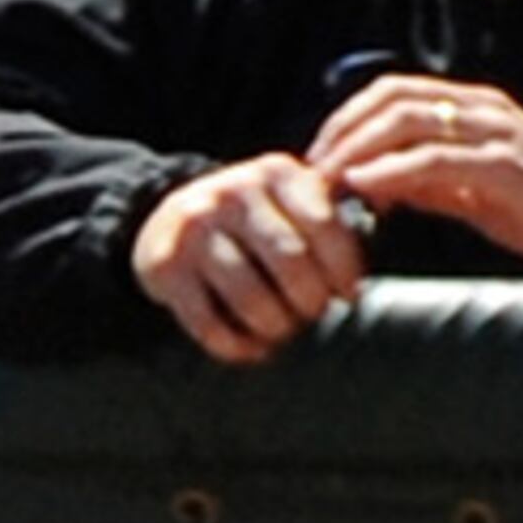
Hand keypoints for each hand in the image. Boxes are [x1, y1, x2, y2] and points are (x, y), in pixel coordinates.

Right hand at [129, 154, 369, 365]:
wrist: (170, 219)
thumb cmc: (253, 222)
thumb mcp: (289, 202)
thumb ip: (327, 223)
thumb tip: (357, 285)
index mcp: (277, 173)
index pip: (324, 224)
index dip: (343, 268)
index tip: (349, 295)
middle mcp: (234, 191)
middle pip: (290, 261)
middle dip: (310, 300)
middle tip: (313, 315)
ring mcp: (196, 226)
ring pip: (250, 296)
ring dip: (275, 327)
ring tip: (282, 331)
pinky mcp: (165, 264)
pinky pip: (207, 321)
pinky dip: (235, 346)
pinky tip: (251, 349)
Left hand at [307, 75, 522, 275]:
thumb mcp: (481, 191)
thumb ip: (432, 182)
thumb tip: (376, 186)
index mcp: (478, 108)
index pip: (397, 91)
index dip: (350, 117)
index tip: (321, 155)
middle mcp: (484, 108)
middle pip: (393, 97)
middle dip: (343, 129)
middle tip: (313, 168)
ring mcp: (496, 132)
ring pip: (407, 119)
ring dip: (357, 148)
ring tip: (328, 179)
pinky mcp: (505, 166)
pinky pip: (434, 159)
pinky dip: (390, 171)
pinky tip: (365, 189)